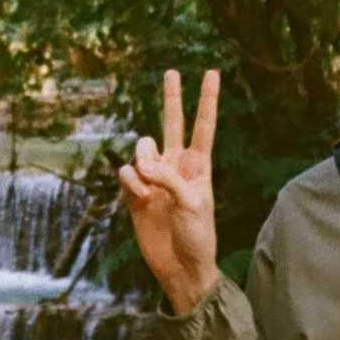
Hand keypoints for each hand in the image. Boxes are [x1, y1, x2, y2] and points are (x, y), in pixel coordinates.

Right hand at [119, 68, 220, 315]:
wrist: (180, 267)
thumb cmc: (197, 236)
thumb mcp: (192, 203)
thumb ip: (168, 177)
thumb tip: (140, 164)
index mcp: (199, 166)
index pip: (203, 125)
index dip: (207, 99)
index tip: (212, 73)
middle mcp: (177, 166)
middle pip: (173, 123)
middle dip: (172, 98)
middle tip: (172, 72)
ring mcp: (155, 178)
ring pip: (142, 149)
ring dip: (142, 160)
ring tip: (149, 186)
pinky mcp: (136, 193)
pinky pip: (127, 173)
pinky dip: (131, 183)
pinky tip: (140, 199)